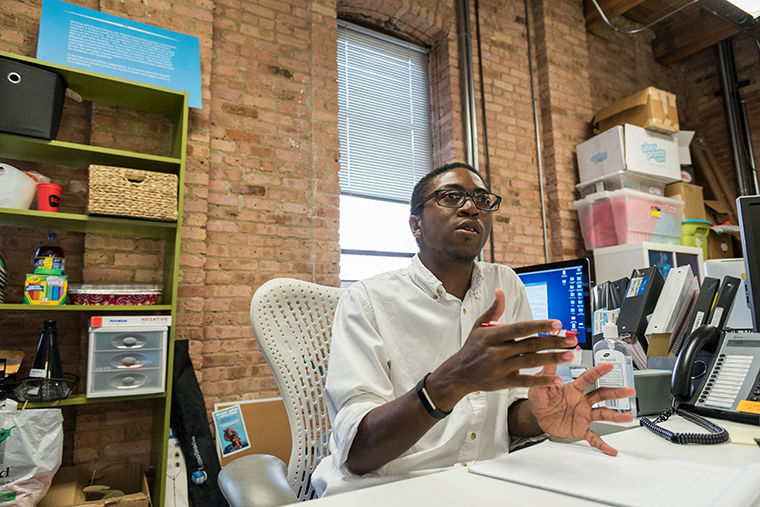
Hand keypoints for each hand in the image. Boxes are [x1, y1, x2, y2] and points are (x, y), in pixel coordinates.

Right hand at [428, 289, 579, 409]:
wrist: (458, 373)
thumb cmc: (471, 348)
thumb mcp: (479, 326)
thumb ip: (493, 310)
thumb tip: (500, 292)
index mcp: (493, 335)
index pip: (520, 328)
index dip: (540, 325)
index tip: (557, 324)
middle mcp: (498, 351)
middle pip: (531, 345)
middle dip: (554, 341)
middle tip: (571, 339)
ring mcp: (502, 367)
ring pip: (532, 362)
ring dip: (552, 358)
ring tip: (569, 355)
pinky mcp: (505, 382)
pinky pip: (526, 381)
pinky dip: (543, 380)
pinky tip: (557, 379)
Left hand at [527, 363, 635, 455]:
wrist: (537, 417)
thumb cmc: (540, 399)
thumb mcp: (540, 386)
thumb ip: (546, 374)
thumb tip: (551, 361)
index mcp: (573, 389)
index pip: (588, 378)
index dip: (598, 371)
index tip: (609, 366)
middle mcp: (582, 401)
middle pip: (602, 395)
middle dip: (616, 392)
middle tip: (629, 390)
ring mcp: (583, 415)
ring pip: (603, 414)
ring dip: (616, 417)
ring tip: (628, 418)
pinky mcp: (581, 429)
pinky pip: (594, 438)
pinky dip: (603, 445)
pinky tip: (612, 450)